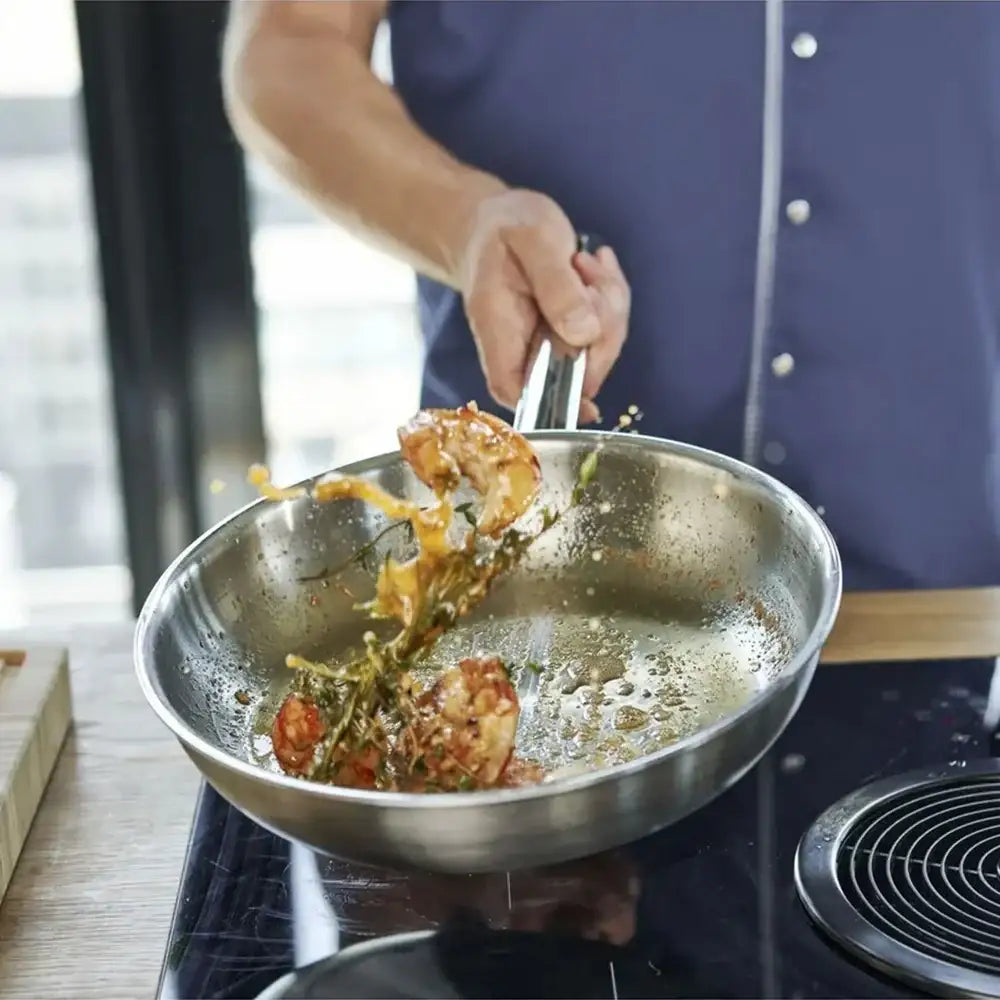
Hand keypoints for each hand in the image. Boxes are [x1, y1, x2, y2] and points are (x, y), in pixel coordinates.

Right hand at [457, 189, 629, 422]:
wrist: (497, 219)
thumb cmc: (505, 227)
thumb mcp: (532, 239)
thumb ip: (556, 286)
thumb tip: (584, 334)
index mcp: (499, 330)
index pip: (516, 389)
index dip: (550, 407)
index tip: (587, 406)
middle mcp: (523, 347)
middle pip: (573, 373)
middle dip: (602, 327)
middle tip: (587, 274)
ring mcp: (549, 343)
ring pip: (597, 350)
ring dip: (608, 304)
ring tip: (585, 262)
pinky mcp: (570, 331)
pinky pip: (606, 330)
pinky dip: (611, 296)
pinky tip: (594, 264)